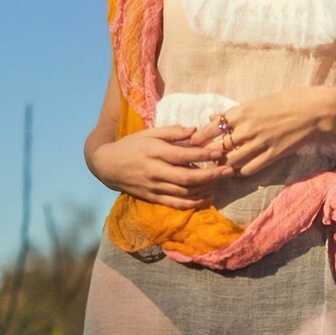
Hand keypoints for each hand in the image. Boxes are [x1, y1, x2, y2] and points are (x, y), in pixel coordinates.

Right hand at [91, 125, 226, 206]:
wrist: (107, 166)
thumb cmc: (130, 145)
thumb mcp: (148, 133)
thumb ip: (172, 132)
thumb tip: (194, 131)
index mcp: (155, 152)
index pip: (183, 155)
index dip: (203, 154)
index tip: (220, 152)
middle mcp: (155, 172)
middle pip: (187, 177)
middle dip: (211, 175)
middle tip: (228, 170)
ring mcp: (154, 187)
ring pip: (184, 192)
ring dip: (205, 189)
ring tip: (220, 182)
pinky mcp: (153, 198)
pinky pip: (176, 203)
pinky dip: (193, 203)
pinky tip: (206, 198)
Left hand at [186, 90, 333, 179]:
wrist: (314, 111)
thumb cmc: (288, 100)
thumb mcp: (258, 101)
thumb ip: (234, 112)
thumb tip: (212, 117)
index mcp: (242, 112)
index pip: (211, 127)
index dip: (199, 137)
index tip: (191, 143)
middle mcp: (247, 128)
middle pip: (218, 147)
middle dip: (207, 155)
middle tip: (199, 160)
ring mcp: (259, 144)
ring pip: (231, 160)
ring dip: (223, 165)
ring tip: (216, 167)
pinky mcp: (272, 155)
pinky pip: (249, 168)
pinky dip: (241, 171)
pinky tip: (238, 170)